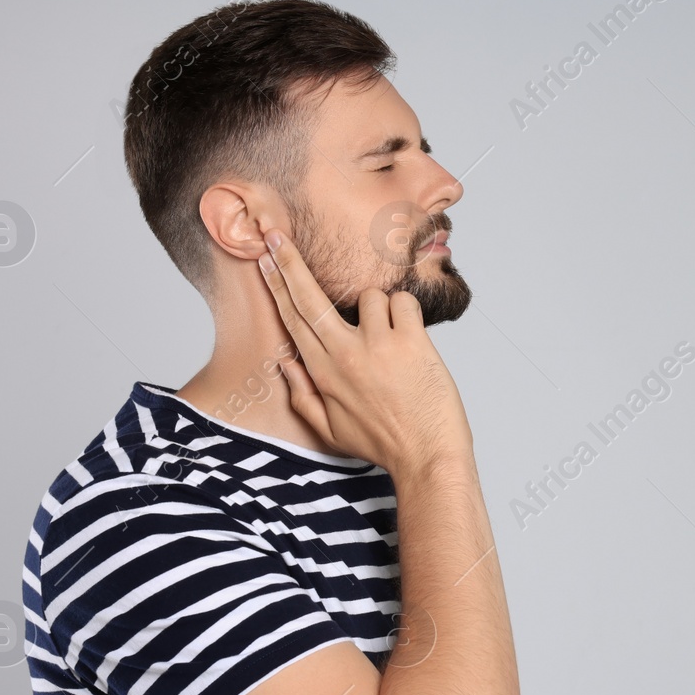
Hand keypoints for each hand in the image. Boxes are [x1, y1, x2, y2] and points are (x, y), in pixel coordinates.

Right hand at [257, 229, 472, 476]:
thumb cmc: (384, 445)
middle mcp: (345, 354)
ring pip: (369, 296)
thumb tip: (286, 363)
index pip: (292, 319)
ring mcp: (378, 345)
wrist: (428, 458)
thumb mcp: (331, 431)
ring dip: (381, 311)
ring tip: (393, 344)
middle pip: (309, 297)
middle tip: (276, 235)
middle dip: (289, 262)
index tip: (265, 260)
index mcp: (323, 373)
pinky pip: (403, 302)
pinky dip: (408, 314)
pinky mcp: (411, 342)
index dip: (277, 286)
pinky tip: (412, 340)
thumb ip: (303, 397)